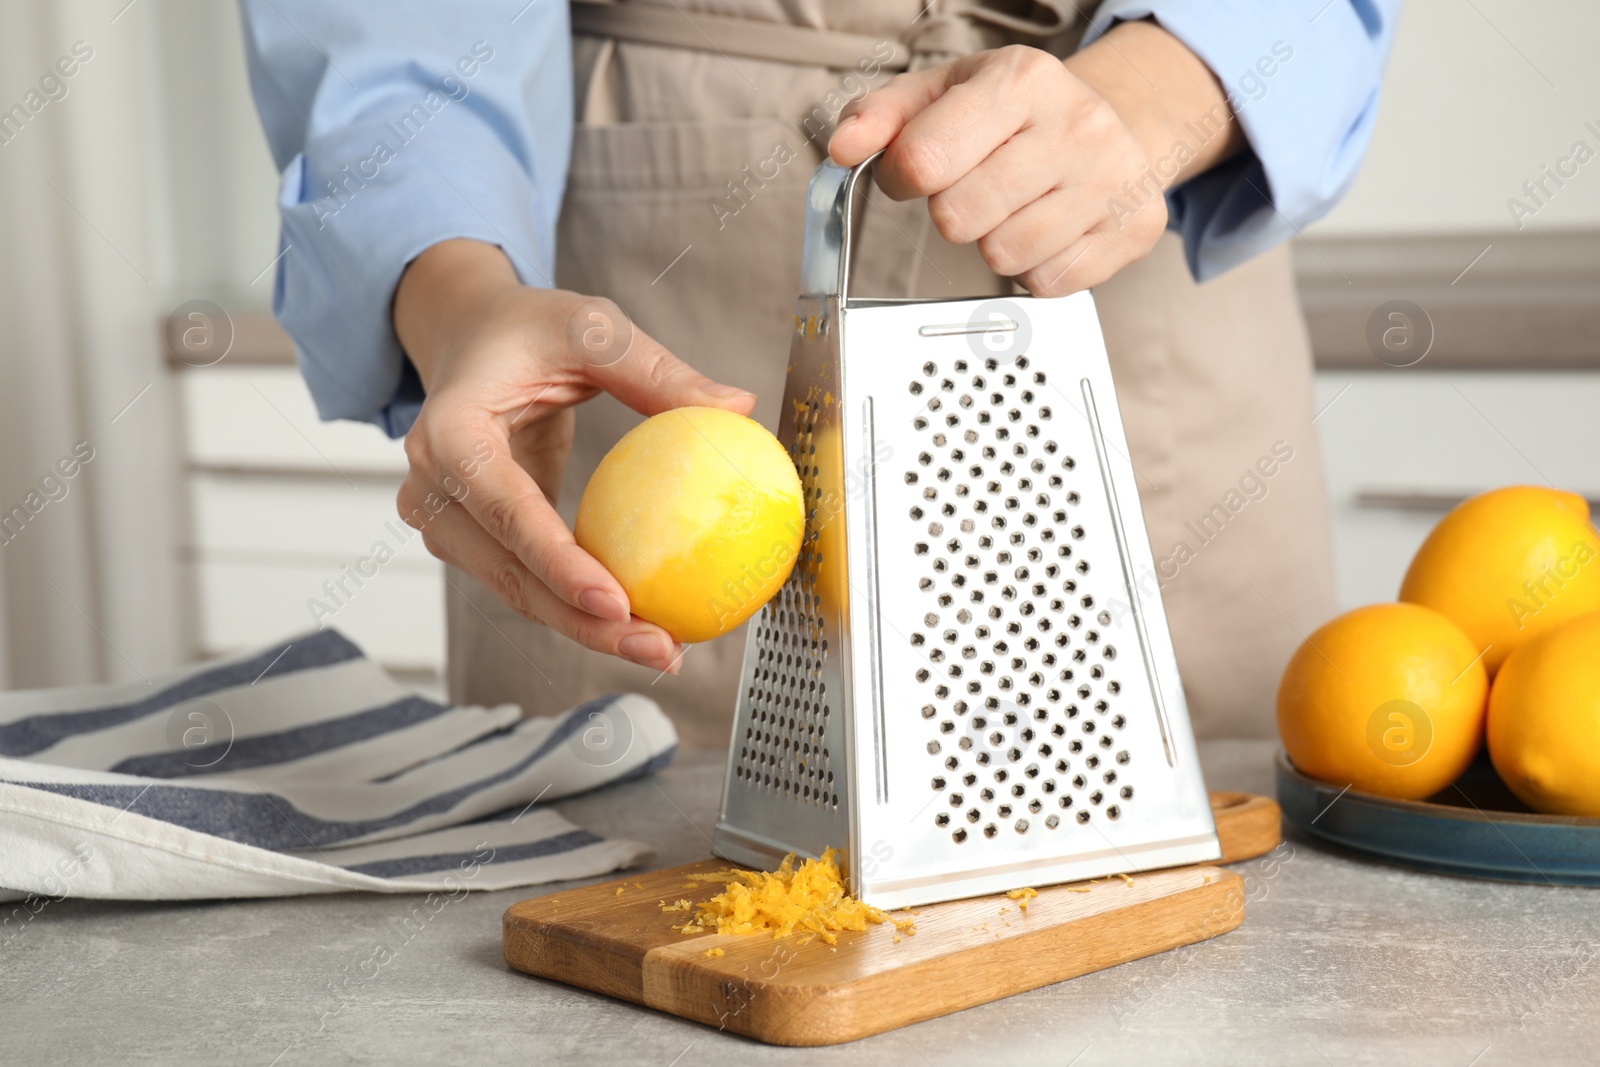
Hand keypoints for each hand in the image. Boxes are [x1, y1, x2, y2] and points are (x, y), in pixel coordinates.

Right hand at [392, 239, 755, 672]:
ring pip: (518, 592)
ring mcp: (446, 522)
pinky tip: (640, 623)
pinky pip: (528, 582)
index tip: (617, 602)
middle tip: (659, 647)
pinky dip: (579, 606)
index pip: (506, 511)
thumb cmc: (529, 329)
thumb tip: (739, 407)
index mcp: (449, 433)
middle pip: (510, 573)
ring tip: (662, 648)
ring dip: (587, 629)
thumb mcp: (592, 328)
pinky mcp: (472, 540)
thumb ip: (656, 370)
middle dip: (583, 622)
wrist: (469, 337)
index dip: (558, 564)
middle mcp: (433, 488)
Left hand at [829, 22, 1243, 294]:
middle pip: (960, 218)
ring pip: (1005, 256)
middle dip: (952, 213)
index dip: (902, 177)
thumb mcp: (946, 92)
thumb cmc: (1017, 114)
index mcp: (1021, 80)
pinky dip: (1036, 267)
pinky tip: (1048, 229)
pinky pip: (1048, 283)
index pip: (924, 159)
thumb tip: (843, 148)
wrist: (1120, 121)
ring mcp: (1112, 180)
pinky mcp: (1134, 232)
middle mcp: (1076, 124)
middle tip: (975, 189)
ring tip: (1016, 207)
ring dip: (995, 242)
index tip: (915, 172)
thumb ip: (882, 116)